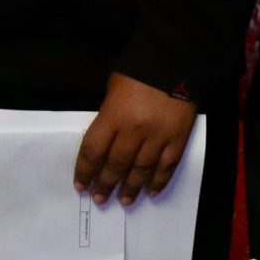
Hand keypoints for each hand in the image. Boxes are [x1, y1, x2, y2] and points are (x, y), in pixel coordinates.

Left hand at [73, 72, 195, 204]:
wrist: (176, 59)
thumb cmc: (139, 70)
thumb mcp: (114, 88)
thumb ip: (108, 115)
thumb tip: (105, 142)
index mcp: (114, 114)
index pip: (93, 150)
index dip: (85, 170)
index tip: (81, 185)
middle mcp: (134, 129)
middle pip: (116, 164)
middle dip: (106, 184)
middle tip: (100, 199)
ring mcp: (158, 135)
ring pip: (141, 169)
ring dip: (131, 188)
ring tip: (124, 200)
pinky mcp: (178, 137)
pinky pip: (167, 165)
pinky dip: (159, 181)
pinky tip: (151, 191)